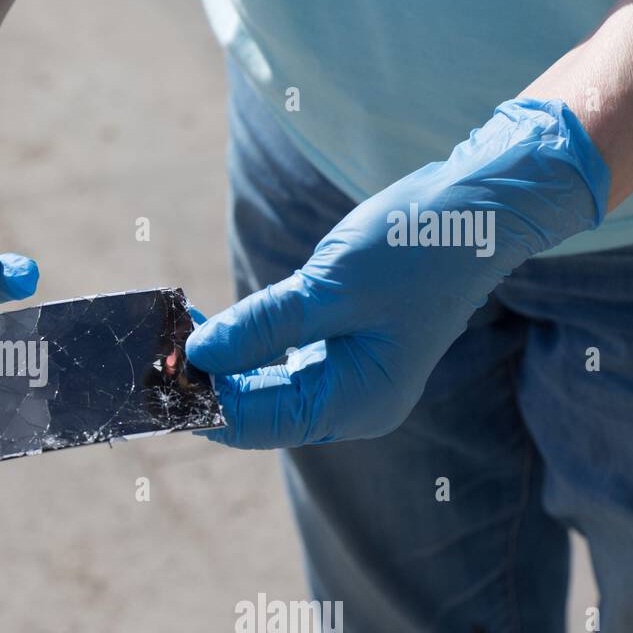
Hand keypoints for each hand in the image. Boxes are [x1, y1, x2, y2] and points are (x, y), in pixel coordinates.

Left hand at [187, 99, 609, 448]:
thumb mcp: (329, 287)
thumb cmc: (415, 247)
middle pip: (256, 412)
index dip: (202, 397)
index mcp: (356, 403)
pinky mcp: (342, 354)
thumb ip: (260, 327)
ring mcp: (348, 382)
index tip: (156, 366)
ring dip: (220, 365)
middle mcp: (352, 405)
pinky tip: (210, 326)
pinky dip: (244, 349)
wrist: (477, 210)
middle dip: (206, 382)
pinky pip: (279, 365)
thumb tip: (196, 355)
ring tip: (174, 335)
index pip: (255, 421)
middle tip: (155, 347)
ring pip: (263, 390)